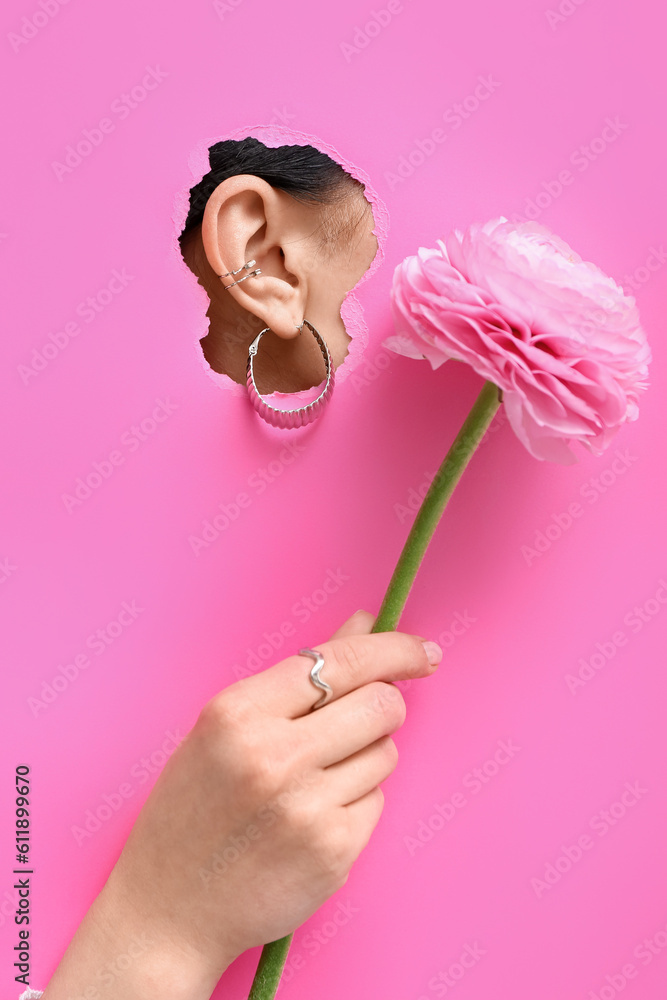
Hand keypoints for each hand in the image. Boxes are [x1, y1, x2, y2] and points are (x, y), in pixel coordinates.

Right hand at [42, 609, 441, 999]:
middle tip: (359, 723)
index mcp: (238, 712)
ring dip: (365, 757)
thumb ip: (298, 675)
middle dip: (383, 707)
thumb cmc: (193, 809)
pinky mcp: (333, 852)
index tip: (424, 653)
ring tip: (314, 781)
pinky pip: (378, 801)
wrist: (167, 910)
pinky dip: (357, 802)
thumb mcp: (227, 728)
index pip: (339, 661)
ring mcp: (306, 808)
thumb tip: (363, 624)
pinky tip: (314, 818)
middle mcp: (274, 756)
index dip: (394, 649)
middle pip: (381, 704)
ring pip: (386, 753)